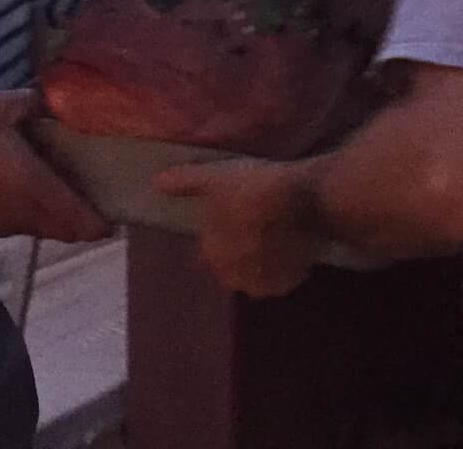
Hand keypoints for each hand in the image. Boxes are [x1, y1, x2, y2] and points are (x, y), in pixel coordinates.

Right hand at [0, 91, 110, 241]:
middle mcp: (27, 214)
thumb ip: (30, 102)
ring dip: (59, 220)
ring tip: (67, 193)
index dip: (100, 224)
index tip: (114, 216)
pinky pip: (24, 226)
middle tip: (95, 201)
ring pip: (45, 230)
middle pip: (66, 232)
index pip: (79, 221)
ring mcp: (7, 224)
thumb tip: (48, 97)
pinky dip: (37, 217)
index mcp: (37, 188)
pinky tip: (33, 192)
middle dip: (84, 223)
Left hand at [152, 159, 322, 297]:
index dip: (218, 233)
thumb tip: (156, 183)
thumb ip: (185, 183)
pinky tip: (288, 245)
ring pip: (255, 273)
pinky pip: (280, 277)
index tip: (231, 217)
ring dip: (259, 260)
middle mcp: (234, 278)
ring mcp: (263, 285)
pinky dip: (282, 265)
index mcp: (212, 256)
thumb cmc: (253, 188)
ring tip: (273, 233)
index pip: (206, 251)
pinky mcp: (290, 284)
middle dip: (237, 250)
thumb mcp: (216, 178)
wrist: (306, 199)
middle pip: (231, 265)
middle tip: (252, 224)